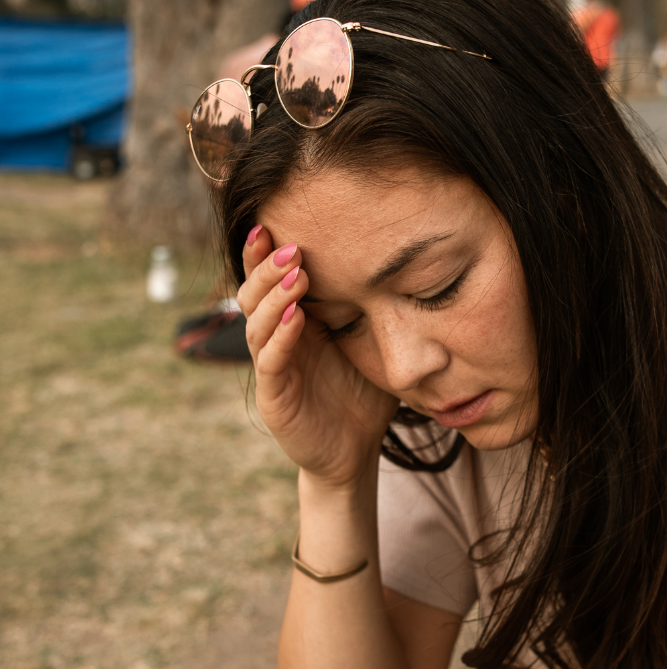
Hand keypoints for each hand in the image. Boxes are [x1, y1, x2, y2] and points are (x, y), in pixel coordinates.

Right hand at [237, 224, 398, 487]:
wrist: (356, 450)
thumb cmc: (364, 394)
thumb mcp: (374, 344)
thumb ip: (378, 309)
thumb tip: (410, 263)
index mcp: (295, 320)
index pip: (271, 278)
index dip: (267, 251)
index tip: (274, 218)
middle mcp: (276, 338)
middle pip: (254, 292)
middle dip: (267, 266)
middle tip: (289, 245)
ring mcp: (272, 367)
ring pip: (257, 323)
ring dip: (274, 296)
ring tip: (295, 274)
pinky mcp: (275, 396)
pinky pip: (271, 362)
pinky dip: (280, 338)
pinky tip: (295, 318)